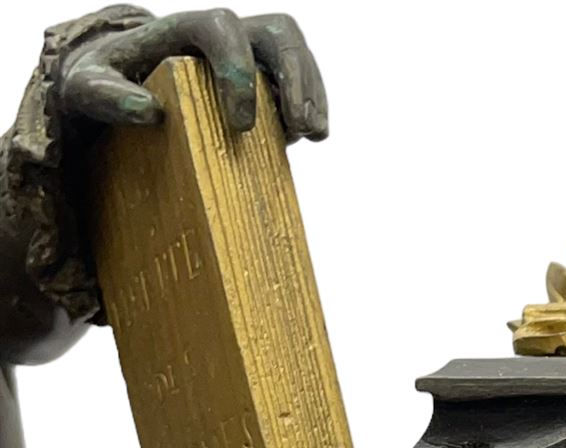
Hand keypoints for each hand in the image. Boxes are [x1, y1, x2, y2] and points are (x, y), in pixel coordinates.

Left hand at [60, 11, 327, 142]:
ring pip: (294, 52)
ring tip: (314, 135)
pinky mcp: (263, 83)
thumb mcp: (87, 88)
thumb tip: (149, 110)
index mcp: (183, 28)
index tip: (240, 125)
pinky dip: (310, 105)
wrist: (119, 84)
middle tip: (301, 127)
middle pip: (276, 31)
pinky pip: (299, 81)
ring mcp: (247, 57)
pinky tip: (306, 136)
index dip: (238, 72)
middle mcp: (222, 35)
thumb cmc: (102, 84)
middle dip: (296, 77)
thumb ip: (108, 95)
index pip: (222, 28)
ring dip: (313, 92)